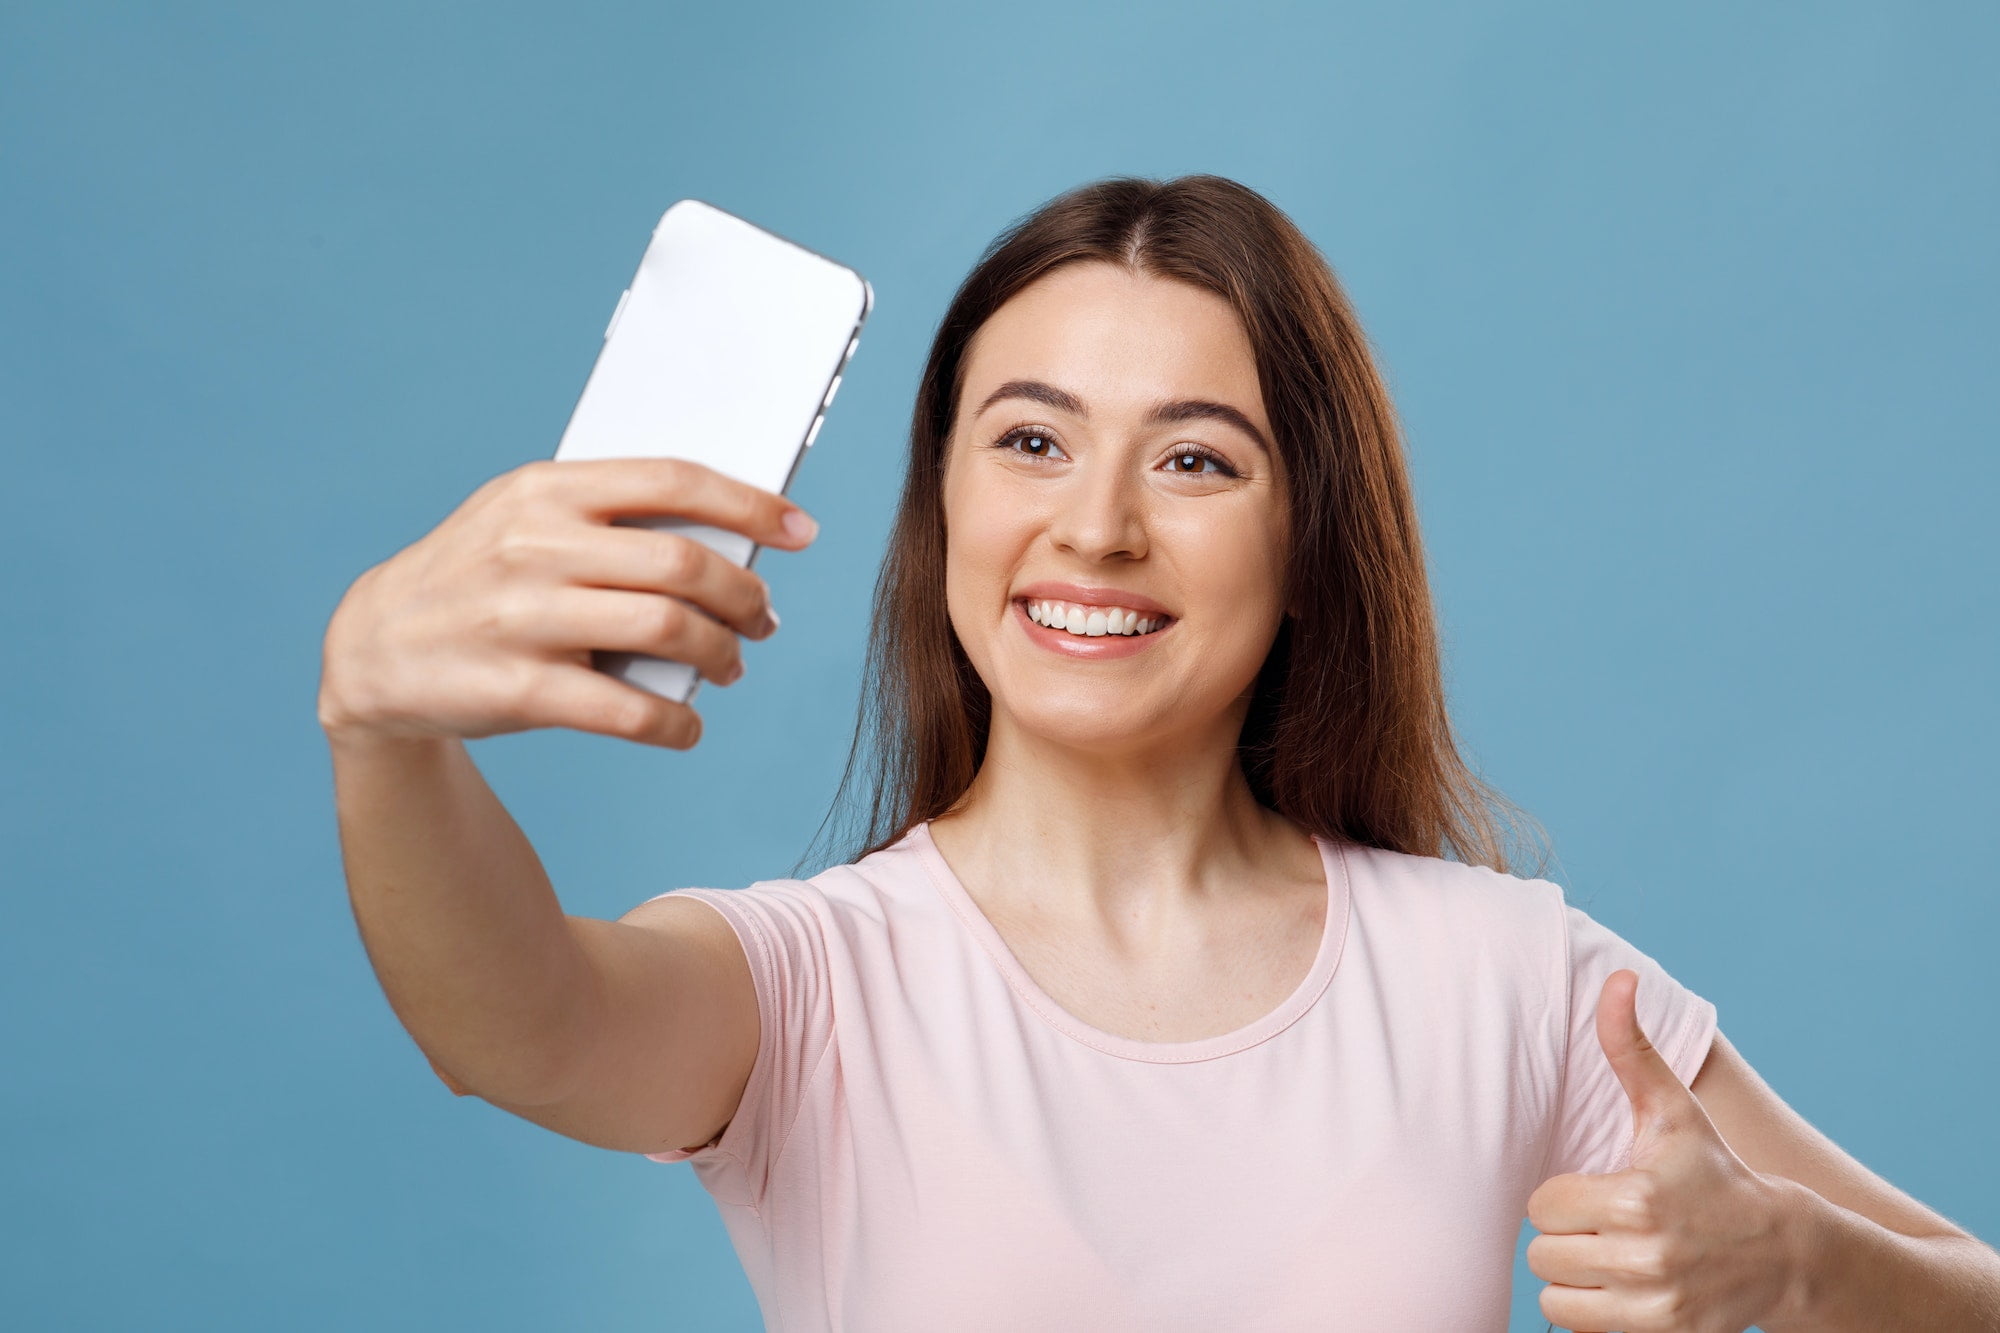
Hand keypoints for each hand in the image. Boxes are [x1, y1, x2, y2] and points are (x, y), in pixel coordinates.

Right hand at [318, 457, 815, 749]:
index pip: (673, 481)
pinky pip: (627, 709)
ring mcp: (524, 617)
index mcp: (546, 490)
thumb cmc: (479, 579)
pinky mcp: (517, 688)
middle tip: (763, 620)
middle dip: (746, 596)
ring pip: (668, 629)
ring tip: (729, 669)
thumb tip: (730, 542)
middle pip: (683, 563)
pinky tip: (685, 725)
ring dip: (721, 655)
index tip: (800, 532)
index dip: (750, 505)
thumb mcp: (525, 521)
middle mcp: (535, 545)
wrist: (373, 650)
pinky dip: (675, 722)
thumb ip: (610, 519)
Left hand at [1526, 969, 1796, 1331]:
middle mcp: (1646, 1257)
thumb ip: (1630, 1048)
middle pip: (1542, 1254)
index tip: (1597, 1190)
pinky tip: (1624, 1289)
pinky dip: (1593, 1314)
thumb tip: (1618, 977)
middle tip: (1607, 1224)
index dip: (1562, 1196)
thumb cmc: (1711, 1170)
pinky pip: (1580, 1331)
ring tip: (1611, 1257)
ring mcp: (1654, 1306)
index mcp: (1637, 1198)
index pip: (1542, 1206)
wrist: (1779, 1249)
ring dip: (1574, 1280)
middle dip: (1566, 1238)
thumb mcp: (1672, 1110)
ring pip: (1555, 1300)